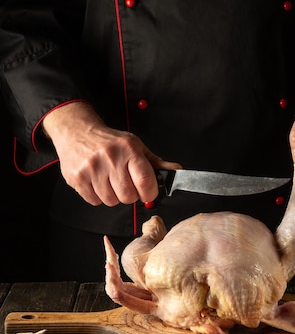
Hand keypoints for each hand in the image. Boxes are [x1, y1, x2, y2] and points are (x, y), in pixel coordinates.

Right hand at [42, 102, 180, 205]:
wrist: (77, 132)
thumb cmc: (110, 142)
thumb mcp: (136, 147)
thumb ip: (156, 163)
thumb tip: (176, 171)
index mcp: (129, 150)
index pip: (145, 182)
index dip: (149, 193)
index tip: (147, 191)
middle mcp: (110, 157)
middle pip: (128, 196)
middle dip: (130, 195)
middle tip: (125, 183)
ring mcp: (92, 168)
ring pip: (111, 201)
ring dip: (113, 196)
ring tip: (109, 180)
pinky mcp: (77, 177)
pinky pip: (94, 201)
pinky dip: (97, 196)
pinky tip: (97, 182)